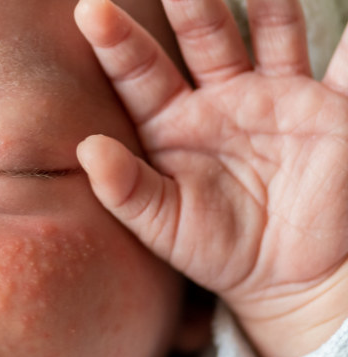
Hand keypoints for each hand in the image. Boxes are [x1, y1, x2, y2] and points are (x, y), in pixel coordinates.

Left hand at [75, 0, 347, 356]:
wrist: (288, 278)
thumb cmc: (217, 251)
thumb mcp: (166, 227)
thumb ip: (126, 191)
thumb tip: (86, 149)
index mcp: (172, 124)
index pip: (139, 74)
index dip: (116, 42)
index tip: (92, 10)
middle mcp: (220, 98)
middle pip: (202, 34)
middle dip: (189, 1)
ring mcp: (275, 95)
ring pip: (269, 29)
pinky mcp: (329, 107)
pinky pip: (347, 63)